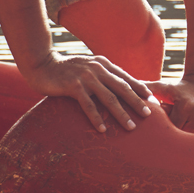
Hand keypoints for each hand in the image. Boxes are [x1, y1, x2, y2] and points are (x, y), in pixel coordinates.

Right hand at [19, 53, 158, 133]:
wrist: (41, 64)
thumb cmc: (65, 70)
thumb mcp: (87, 67)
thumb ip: (101, 74)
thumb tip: (118, 87)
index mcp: (103, 64)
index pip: (126, 77)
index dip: (140, 88)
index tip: (152, 99)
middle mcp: (97, 68)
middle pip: (122, 87)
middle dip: (137, 101)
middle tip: (148, 114)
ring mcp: (86, 77)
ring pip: (109, 98)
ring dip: (121, 113)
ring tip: (131, 126)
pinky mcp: (73, 86)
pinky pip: (88, 105)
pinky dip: (97, 118)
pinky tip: (103, 129)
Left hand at [152, 72, 193, 133]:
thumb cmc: (181, 86)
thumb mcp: (164, 87)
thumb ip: (147, 89)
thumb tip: (127, 90)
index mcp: (185, 106)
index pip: (173, 128)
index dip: (168, 129)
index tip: (165, 128)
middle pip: (185, 134)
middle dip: (179, 133)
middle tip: (174, 130)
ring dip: (192, 133)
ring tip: (187, 126)